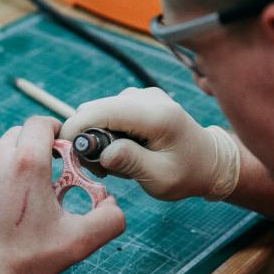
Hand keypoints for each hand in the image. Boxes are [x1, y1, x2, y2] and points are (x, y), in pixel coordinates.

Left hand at [0, 116, 125, 273]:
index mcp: (28, 162)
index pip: (41, 124)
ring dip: (3, 164)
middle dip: (30, 150)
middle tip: (37, 178)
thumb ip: (109, 218)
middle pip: (16, 136)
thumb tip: (113, 204)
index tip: (56, 149)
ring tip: (9, 194)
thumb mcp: (79, 241)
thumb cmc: (27, 261)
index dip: (52, 132)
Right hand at [60, 87, 240, 200]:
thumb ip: (131, 163)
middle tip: (97, 168)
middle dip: (86, 136)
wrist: (209, 162)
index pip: (104, 111)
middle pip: (96, 108)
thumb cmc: (187, 174)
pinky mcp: (139, 99)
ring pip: (100, 110)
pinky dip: (107, 131)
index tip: (65, 150)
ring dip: (97, 136)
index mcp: (156, 116)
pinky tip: (121, 150)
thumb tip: (103, 153)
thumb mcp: (161, 178)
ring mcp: (143, 95)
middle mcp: (148, 98)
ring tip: (115, 163)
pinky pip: (109, 111)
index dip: (78, 127)